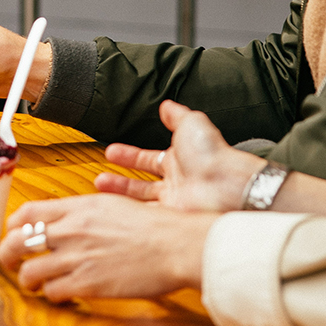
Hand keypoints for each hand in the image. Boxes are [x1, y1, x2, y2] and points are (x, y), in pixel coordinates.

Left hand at [0, 194, 215, 300]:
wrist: (176, 246)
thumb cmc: (154, 226)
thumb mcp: (114, 204)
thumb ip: (84, 212)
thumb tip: (67, 219)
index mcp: (77, 207)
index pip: (26, 213)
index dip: (14, 226)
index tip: (16, 235)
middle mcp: (71, 231)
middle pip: (16, 243)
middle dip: (7, 256)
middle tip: (12, 264)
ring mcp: (77, 258)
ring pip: (28, 273)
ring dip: (28, 281)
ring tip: (36, 284)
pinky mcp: (87, 284)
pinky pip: (52, 292)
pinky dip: (52, 296)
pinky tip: (62, 295)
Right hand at [95, 100, 266, 210]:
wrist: (226, 186)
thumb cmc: (213, 155)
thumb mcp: (191, 124)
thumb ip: (177, 115)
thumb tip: (167, 105)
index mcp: (179, 161)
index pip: (148, 159)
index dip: (129, 155)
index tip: (111, 152)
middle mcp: (176, 183)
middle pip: (141, 184)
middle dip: (119, 181)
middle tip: (99, 179)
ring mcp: (174, 203)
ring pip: (141, 203)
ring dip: (121, 197)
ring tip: (100, 191)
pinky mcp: (172, 220)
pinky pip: (147, 218)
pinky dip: (131, 215)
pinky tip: (115, 211)